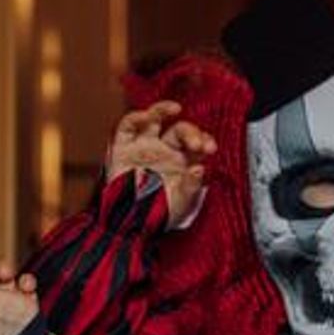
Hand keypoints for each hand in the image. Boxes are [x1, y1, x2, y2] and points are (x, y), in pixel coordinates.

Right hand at [107, 100, 215, 222]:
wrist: (130, 225)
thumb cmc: (159, 214)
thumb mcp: (182, 203)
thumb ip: (192, 185)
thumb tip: (200, 168)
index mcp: (182, 160)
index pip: (197, 142)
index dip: (204, 140)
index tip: (210, 148)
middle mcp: (164, 150)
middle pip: (180, 129)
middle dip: (191, 132)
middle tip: (196, 145)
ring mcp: (144, 147)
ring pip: (154, 119)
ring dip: (163, 110)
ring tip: (175, 109)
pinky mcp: (123, 148)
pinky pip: (128, 127)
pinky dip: (135, 118)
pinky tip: (146, 116)